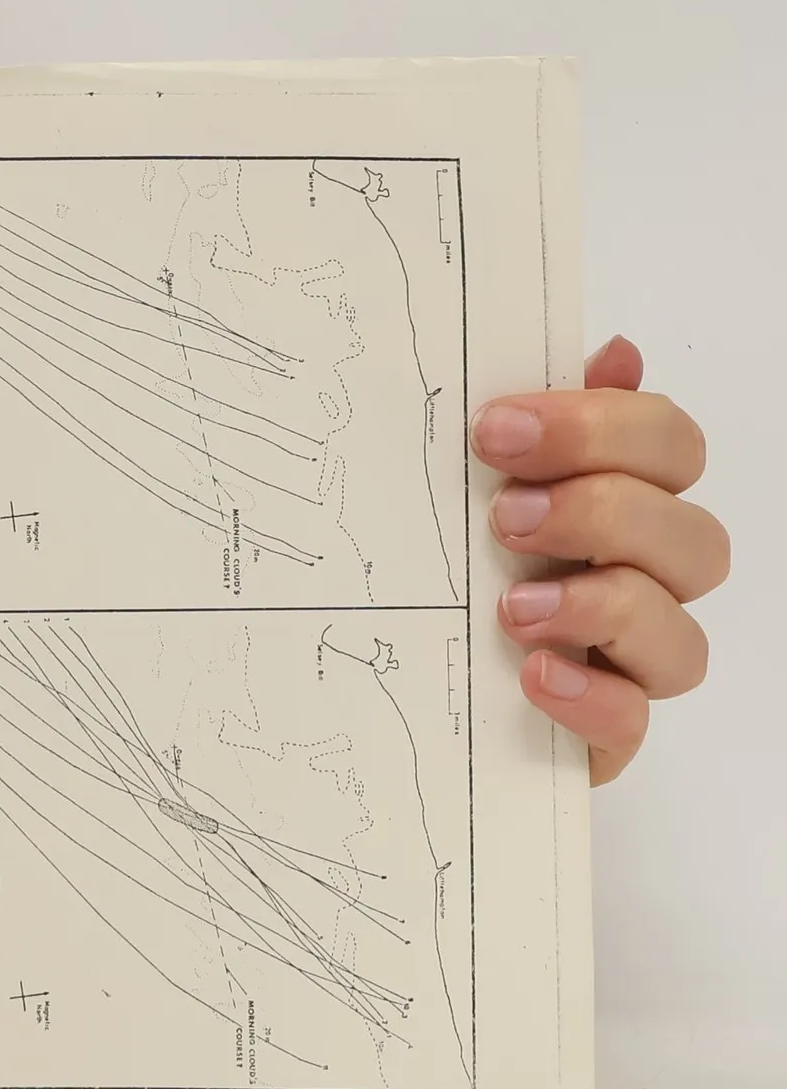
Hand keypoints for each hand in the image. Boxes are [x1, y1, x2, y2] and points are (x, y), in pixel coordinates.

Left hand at [472, 334, 726, 784]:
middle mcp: (639, 581)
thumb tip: (615, 352)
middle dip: (603, 513)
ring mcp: (626, 664)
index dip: (600, 427)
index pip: (668, 446)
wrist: (392, 695)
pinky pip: (632, 722)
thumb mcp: (461, 494)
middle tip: (506, 517)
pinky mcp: (599, 736)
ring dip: (602, 607)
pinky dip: (591, 697)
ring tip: (513, 607)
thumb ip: (537, 428)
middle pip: (694, 538)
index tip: (494, 429)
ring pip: (680, 635)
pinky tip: (534, 675)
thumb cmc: (443, 576)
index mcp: (618, 505)